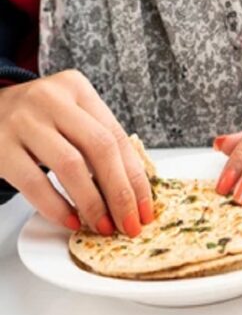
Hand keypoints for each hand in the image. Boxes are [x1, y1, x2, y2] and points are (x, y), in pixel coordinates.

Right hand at [0, 70, 152, 235]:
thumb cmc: (36, 119)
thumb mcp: (69, 114)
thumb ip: (98, 141)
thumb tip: (134, 190)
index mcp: (77, 88)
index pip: (117, 136)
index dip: (136, 177)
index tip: (146, 208)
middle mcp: (52, 98)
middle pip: (100, 148)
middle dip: (120, 192)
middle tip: (130, 223)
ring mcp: (23, 120)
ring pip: (71, 166)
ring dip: (93, 203)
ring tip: (104, 226)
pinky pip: (34, 182)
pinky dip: (57, 207)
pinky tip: (72, 221)